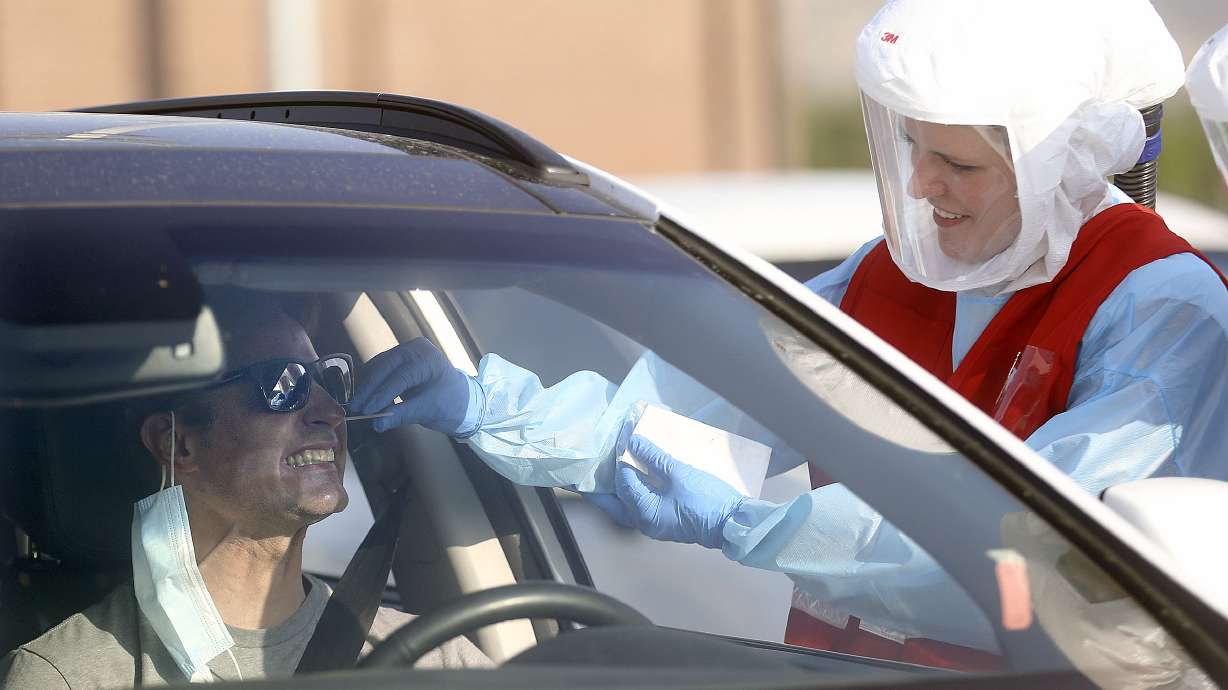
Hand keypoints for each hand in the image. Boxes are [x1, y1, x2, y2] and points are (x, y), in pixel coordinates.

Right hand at [351, 338, 480, 434]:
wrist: (460, 399)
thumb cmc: (450, 403)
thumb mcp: (428, 410)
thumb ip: (403, 415)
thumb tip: (377, 424)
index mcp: (428, 358)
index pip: (401, 376)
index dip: (382, 393)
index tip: (368, 410)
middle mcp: (415, 349)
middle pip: (386, 367)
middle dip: (370, 389)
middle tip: (357, 408)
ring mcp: (406, 351)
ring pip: (379, 366)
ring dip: (368, 386)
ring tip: (358, 406)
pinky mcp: (398, 359)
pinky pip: (380, 369)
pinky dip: (372, 383)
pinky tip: (365, 398)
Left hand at [607, 435, 745, 548]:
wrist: (732, 522)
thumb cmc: (706, 501)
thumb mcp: (679, 474)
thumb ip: (654, 458)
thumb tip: (634, 443)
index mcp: (644, 513)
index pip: (624, 483)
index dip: (621, 460)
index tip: (623, 439)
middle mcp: (645, 523)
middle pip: (617, 502)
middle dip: (607, 484)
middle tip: (598, 467)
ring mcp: (655, 524)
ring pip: (628, 505)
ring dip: (621, 488)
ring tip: (613, 471)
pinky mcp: (665, 520)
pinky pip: (642, 506)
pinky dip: (636, 492)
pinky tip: (638, 479)